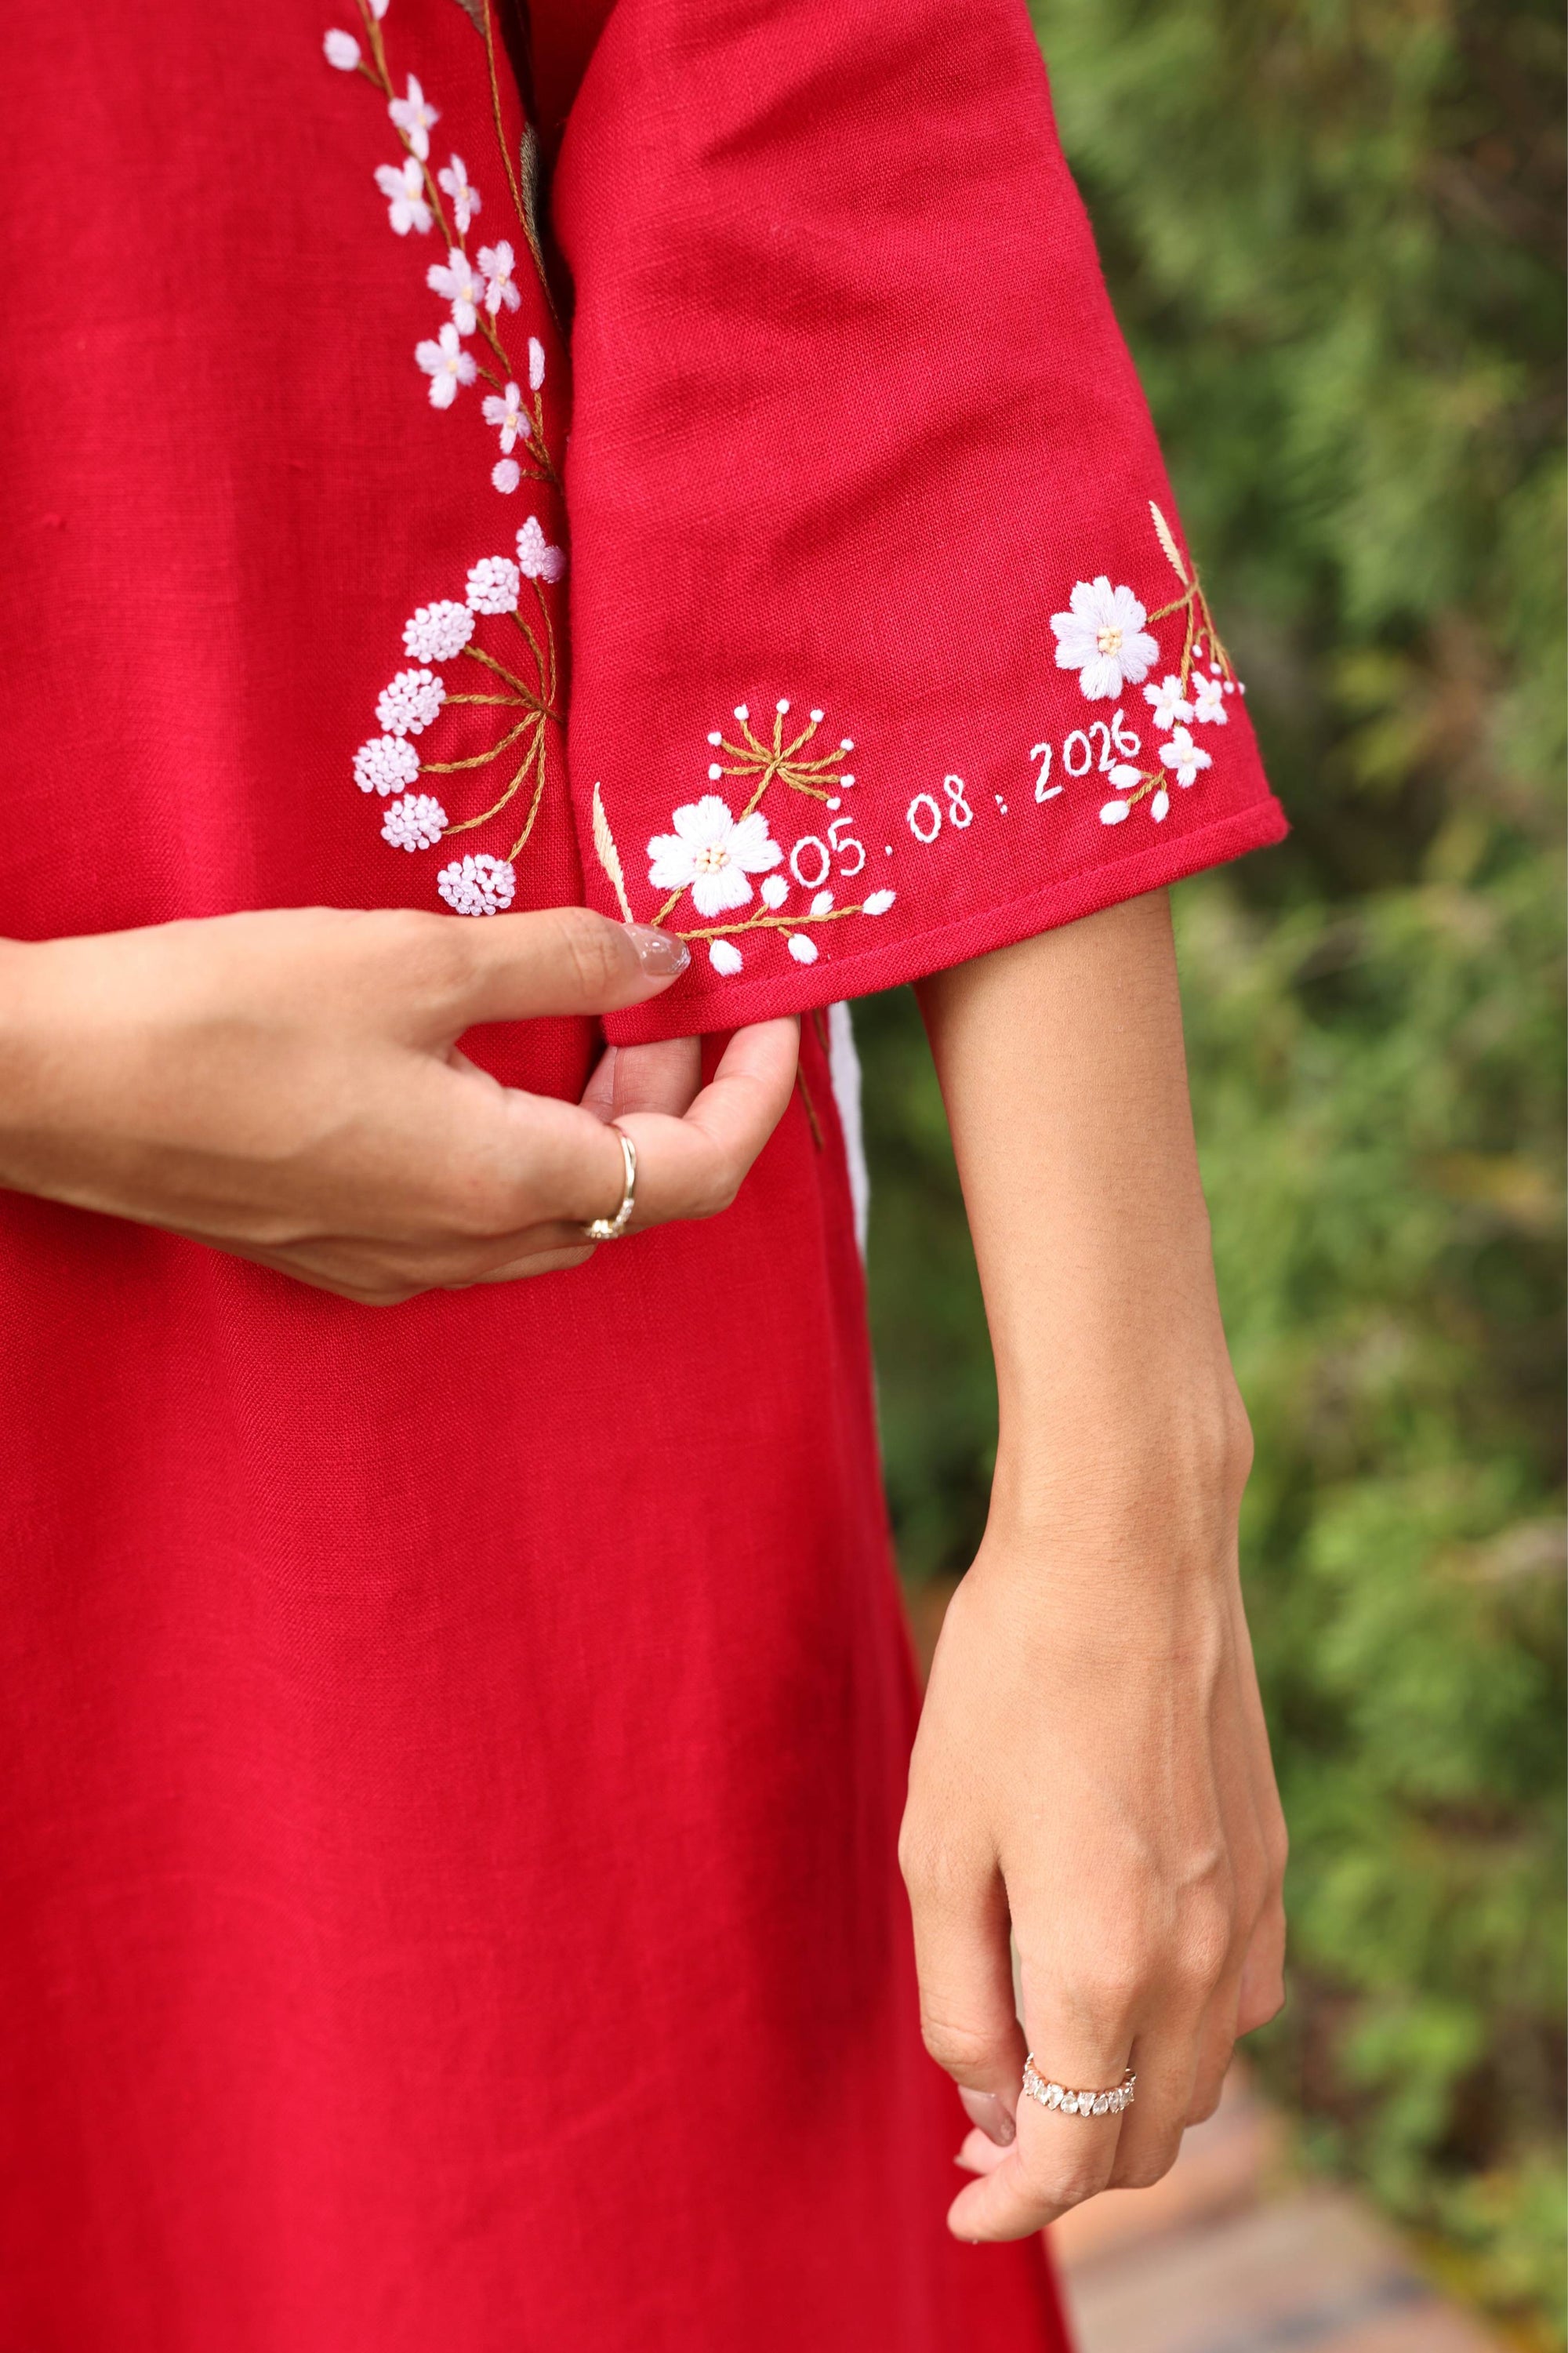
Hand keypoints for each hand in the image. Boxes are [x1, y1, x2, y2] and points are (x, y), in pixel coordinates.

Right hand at [0, 905, 798, 1302]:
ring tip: (594, 1016)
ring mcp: (400, 1265)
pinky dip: (529, 1145)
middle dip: (677, 1090)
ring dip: (604, 1120)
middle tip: (671, 987)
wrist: (53, 1083)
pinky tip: (493, 1067)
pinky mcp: (344, 1252)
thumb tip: (667, 955)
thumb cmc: (227, 1014)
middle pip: (636, 1192)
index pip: (700, 1170)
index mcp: (507, 1185)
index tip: (774, 1013)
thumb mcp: (416, 960)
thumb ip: (565, 961)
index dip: (759, 1093)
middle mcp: (467, 1250)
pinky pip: (484, 1216)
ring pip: (562, 1209)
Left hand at [906, 894, 1287, 2238]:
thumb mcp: (938, 1845)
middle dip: (1061, 2166)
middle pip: (1141, 2138)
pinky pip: (1236, 2005)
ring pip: (1197, 2080)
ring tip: (1037, 2070)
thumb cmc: (1008, 1682)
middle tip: (979, 2140)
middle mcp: (1192, 1963)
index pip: (1066, 2155)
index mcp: (1099, 1967)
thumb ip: (957, 1993)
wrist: (1124, 1553)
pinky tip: (1115, 1990)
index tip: (959, 2206)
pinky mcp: (1265, 1864)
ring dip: (1122, 2107)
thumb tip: (984, 2092)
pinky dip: (1178, 2038)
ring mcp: (1243, 1915)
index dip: (1006, 2202)